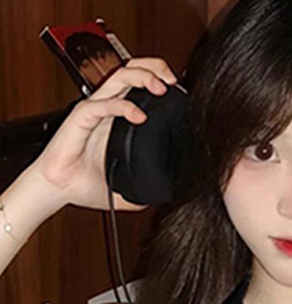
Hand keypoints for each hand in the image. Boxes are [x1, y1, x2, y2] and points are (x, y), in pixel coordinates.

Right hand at [33, 57, 179, 211]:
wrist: (60, 189)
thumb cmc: (87, 182)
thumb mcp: (130, 187)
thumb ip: (150, 186)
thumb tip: (169, 194)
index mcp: (119, 118)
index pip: (138, 84)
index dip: (158, 77)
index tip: (178, 90)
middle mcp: (107, 108)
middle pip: (130, 71)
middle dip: (154, 68)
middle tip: (172, 80)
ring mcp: (94, 110)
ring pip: (117, 78)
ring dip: (142, 77)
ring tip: (160, 88)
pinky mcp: (80, 118)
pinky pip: (101, 105)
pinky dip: (122, 106)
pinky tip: (139, 116)